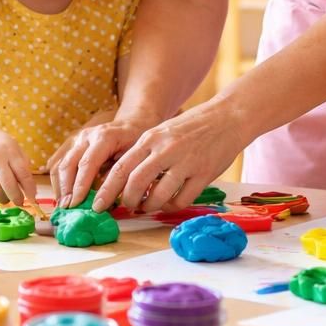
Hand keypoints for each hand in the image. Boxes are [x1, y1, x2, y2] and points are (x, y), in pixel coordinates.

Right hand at [0, 116, 37, 204]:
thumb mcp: (13, 147)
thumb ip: (23, 164)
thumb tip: (30, 189)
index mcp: (10, 150)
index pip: (23, 174)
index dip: (29, 189)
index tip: (33, 198)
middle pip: (8, 186)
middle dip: (16, 198)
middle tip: (19, 202)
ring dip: (2, 199)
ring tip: (5, 198)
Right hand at [47, 106, 157, 208]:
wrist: (131, 125)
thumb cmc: (135, 143)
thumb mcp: (133, 158)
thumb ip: (119, 176)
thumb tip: (104, 200)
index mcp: (104, 137)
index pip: (87, 163)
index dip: (80, 186)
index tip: (76, 204)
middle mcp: (86, 136)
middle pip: (68, 164)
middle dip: (66, 189)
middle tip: (67, 209)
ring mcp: (76, 139)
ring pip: (59, 163)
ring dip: (59, 186)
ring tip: (63, 205)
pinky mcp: (70, 144)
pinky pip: (57, 162)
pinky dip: (57, 180)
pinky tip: (61, 195)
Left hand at [92, 99, 245, 212]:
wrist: (228, 117)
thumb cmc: (192, 126)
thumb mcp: (162, 132)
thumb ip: (144, 153)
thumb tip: (123, 180)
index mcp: (151, 138)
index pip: (121, 168)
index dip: (106, 190)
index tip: (97, 205)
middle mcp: (166, 149)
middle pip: (134, 183)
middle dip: (125, 202)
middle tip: (124, 208)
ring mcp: (186, 163)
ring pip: (157, 196)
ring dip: (148, 206)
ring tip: (147, 206)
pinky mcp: (204, 175)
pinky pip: (181, 200)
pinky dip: (171, 207)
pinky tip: (169, 203)